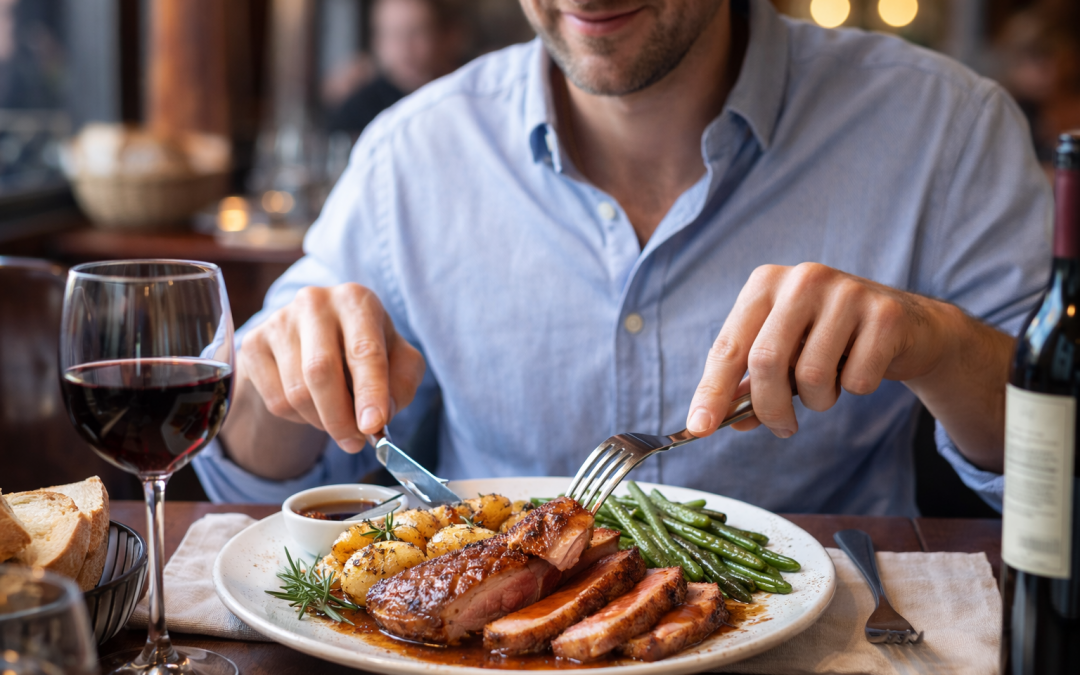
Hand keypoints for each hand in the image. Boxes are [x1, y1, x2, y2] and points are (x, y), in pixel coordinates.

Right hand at [239, 283, 425, 452]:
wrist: (318, 338)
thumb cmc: (366, 350)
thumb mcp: (399, 361)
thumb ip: (401, 386)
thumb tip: (379, 417)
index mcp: (356, 301)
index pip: (364, 351)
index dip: (370, 392)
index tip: (373, 426)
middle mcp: (315, 302)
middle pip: (320, 371)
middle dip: (340, 417)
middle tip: (355, 442)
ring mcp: (279, 320)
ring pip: (296, 392)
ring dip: (321, 421)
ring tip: (338, 418)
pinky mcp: (254, 343)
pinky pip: (275, 400)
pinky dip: (298, 417)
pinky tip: (311, 405)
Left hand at [686, 263, 960, 438]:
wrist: (908, 326)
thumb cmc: (831, 340)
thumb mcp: (785, 354)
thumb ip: (749, 385)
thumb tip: (715, 421)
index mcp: (765, 283)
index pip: (728, 346)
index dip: (711, 391)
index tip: (698, 428)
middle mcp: (802, 279)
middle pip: (766, 361)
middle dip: (769, 408)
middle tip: (782, 428)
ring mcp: (846, 292)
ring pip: (812, 375)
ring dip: (818, 400)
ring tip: (829, 385)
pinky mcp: (885, 315)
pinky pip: (857, 380)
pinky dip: (855, 389)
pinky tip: (862, 367)